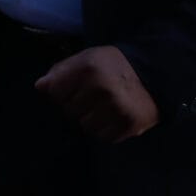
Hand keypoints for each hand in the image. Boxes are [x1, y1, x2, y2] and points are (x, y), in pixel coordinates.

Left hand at [36, 45, 160, 142]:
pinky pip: (103, 137)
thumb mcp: (87, 58)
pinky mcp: (128, 125)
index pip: (55, 92)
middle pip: (69, 111)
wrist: (155, 76)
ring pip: (85, 126)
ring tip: (105, 107)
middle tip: (94, 96)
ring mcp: (116, 109)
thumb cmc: (114, 66)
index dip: (62, 91)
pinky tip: (114, 116)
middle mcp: (101, 89)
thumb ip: (61, 71)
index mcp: (88, 69)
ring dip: (91, 119)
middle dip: (77, 105)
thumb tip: (40, 86)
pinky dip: (106, 129)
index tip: (75, 87)